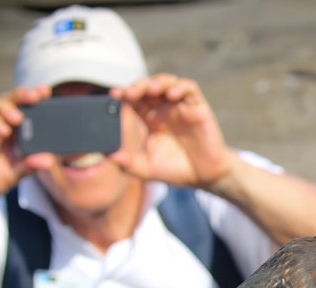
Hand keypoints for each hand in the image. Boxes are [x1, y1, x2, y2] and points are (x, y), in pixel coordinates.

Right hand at [0, 85, 54, 209]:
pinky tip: (3, 131)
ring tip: (18, 119)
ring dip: (6, 108)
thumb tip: (48, 160)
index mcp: (15, 131)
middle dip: (21, 95)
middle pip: (8, 100)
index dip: (34, 97)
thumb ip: (30, 166)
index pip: (24, 108)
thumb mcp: (15, 174)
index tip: (45, 91)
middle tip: (34, 96)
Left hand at [110, 73, 234, 188]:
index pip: (135, 100)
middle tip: (129, 93)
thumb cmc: (177, 171)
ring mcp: (182, 107)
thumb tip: (110, 155)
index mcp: (151, 119)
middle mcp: (165, 110)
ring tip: (150, 90)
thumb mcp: (147, 169)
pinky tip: (171, 94)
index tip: (113, 96)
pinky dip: (180, 87)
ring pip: (168, 82)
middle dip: (138, 85)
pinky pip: (190, 89)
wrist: (205, 177)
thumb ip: (129, 163)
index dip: (124, 94)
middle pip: (149, 87)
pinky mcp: (198, 108)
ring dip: (157, 82)